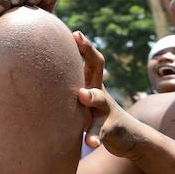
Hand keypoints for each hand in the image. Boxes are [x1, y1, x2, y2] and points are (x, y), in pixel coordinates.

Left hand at [74, 30, 146, 156]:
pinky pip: (101, 131)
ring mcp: (106, 110)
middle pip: (98, 68)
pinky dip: (94, 136)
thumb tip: (44, 71)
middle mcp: (100, 92)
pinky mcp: (109, 129)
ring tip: (81, 95)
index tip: (73, 31)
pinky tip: (90, 142)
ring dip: (91, 96)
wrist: (130, 138)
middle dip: (89, 53)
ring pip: (99, 100)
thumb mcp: (86, 98)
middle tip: (78, 40)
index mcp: (92, 83)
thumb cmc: (98, 114)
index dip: (83, 44)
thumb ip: (72, 84)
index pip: (90, 58)